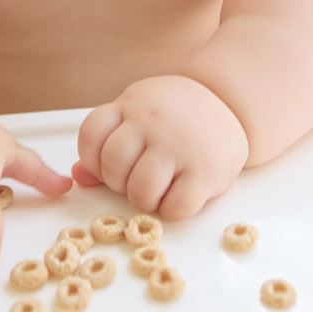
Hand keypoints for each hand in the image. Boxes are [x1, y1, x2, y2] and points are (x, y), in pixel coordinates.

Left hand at [72, 75, 249, 219]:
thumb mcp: (142, 117)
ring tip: (161, 189)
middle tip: (140, 177)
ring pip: (140, 190)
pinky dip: (174, 210)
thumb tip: (78, 176)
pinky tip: (182, 194)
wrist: (234, 102)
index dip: (94, 159)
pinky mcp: (206, 170)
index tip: (111, 164)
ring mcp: (179, 144)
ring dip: (145, 200)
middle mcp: (153, 120)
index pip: (91, 134)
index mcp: (133, 104)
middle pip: (113, 164)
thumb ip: (110, 143)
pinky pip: (175, 207)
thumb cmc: (181, 116)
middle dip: (120, 181)